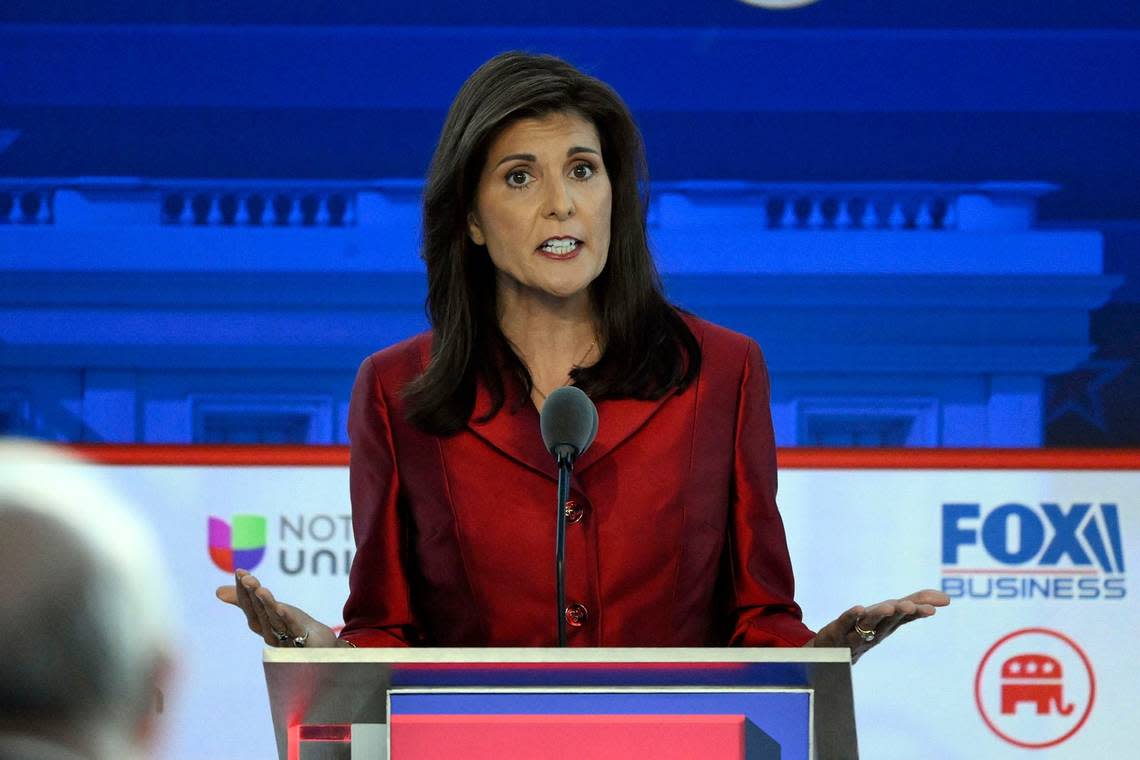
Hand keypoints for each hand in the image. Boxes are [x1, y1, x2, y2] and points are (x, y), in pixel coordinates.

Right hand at [215, 569, 341, 647]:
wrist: (318, 646)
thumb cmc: (290, 627)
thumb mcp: (268, 611)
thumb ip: (246, 602)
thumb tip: (217, 591)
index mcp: (262, 625)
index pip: (250, 607)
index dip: (244, 591)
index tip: (240, 572)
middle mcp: (271, 632)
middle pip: (260, 612)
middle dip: (253, 595)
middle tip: (247, 578)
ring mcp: (287, 636)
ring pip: (274, 619)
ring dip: (267, 604)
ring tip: (260, 590)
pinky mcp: (304, 637)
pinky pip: (294, 627)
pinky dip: (287, 618)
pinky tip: (281, 608)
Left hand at [803, 589, 948, 663]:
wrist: (832, 653)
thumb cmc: (865, 631)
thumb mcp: (889, 616)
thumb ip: (914, 604)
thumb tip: (945, 597)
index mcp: (888, 626)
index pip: (906, 616)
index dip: (920, 610)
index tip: (938, 606)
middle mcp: (875, 631)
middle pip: (890, 620)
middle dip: (901, 613)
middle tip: (911, 607)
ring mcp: (856, 632)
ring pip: (870, 623)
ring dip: (879, 615)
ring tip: (889, 607)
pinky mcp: (837, 630)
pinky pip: (845, 622)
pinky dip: (851, 615)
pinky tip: (859, 608)